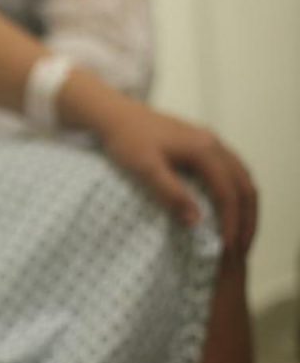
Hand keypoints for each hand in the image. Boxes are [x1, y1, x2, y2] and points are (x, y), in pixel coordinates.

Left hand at [100, 103, 257, 257]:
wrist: (114, 114)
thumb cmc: (125, 140)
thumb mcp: (145, 168)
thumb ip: (170, 192)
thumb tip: (196, 221)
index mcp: (203, 149)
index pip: (228, 192)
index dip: (231, 222)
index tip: (228, 248)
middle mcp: (213, 143)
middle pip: (245, 185)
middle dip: (248, 218)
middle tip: (242, 249)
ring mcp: (209, 141)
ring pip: (242, 177)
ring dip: (246, 206)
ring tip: (241, 233)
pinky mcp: (201, 142)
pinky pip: (232, 170)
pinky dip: (237, 192)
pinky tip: (230, 207)